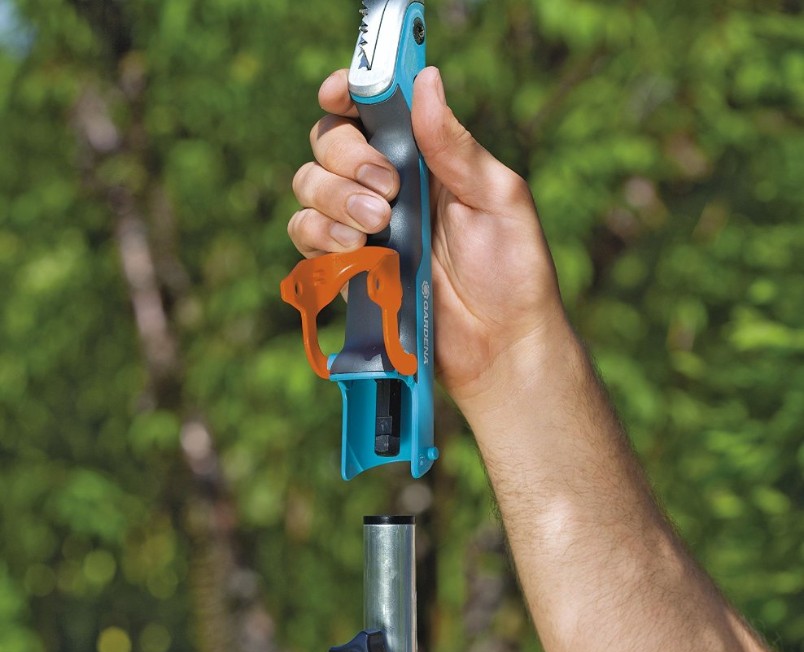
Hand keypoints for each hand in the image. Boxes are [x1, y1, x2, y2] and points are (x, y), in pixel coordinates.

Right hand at [288, 66, 568, 412]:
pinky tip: (354, 248)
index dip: (348, 91)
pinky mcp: (349, 269)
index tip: (339, 93)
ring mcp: (364, 228)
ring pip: (310, 185)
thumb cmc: (513, 276)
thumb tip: (426, 80)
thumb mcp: (499, 200)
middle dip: (348, 156)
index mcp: (427, 158)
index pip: (373, 108)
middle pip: (331, 141)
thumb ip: (457, 147)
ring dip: (334, 197)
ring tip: (377, 225)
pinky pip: (306, 237)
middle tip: (389, 189)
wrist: (499, 350)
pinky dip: (319, 235)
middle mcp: (389, 186)